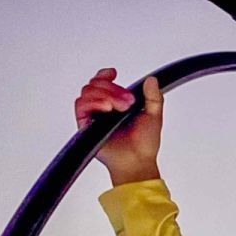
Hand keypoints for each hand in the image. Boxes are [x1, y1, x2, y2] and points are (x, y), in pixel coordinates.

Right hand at [74, 68, 162, 185]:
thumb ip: (153, 97)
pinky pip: (81, 106)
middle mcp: (102, 109)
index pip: (102, 83)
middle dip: (111, 88)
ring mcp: (93, 117)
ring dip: (104, 95)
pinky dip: (93, 102)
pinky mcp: (85, 126)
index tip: (114, 73)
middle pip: (94, 85)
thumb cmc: (144, 144)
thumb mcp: (154, 116)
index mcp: (116, 104)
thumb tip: (152, 80)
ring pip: (87, 92)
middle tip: (128, 102)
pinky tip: (106, 108)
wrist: (137, 161)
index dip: (104, 76)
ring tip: (118, 107)